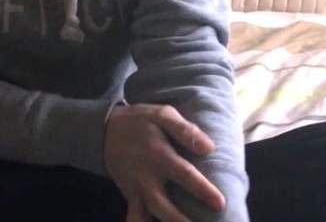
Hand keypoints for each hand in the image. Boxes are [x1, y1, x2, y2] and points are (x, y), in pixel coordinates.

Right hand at [103, 103, 224, 221]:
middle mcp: (146, 176)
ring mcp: (135, 188)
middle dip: (180, 221)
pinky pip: (134, 216)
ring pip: (147, 215)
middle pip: (162, 206)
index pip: (184, 175)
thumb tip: (209, 148)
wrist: (105, 130)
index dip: (202, 190)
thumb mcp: (161, 114)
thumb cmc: (140, 122)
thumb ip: (185, 130)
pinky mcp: (129, 195)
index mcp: (159, 155)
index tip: (220, 204)